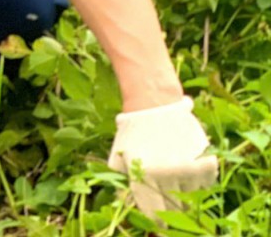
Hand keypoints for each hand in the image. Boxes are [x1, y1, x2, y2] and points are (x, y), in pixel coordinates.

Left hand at [107, 96, 216, 216]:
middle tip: (165, 198)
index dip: (155, 221)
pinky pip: (205, 188)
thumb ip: (120, 185)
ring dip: (183, 194)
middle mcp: (167, 173)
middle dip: (169, 209)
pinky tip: (186, 168)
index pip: (154, 214)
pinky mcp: (206, 163)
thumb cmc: (132, 132)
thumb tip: (126, 208)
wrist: (155, 103)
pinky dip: (197, 184)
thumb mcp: (118, 157)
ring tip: (172, 176)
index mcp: (144, 174)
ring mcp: (189, 168)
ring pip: (190, 200)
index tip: (157, 221)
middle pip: (174, 211)